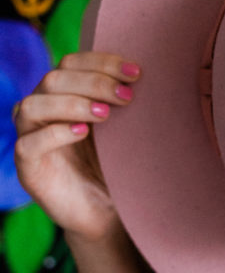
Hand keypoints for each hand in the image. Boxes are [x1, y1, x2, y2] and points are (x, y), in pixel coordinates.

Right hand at [14, 52, 140, 240]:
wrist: (107, 210)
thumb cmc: (117, 161)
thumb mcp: (123, 126)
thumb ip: (124, 98)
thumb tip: (148, 70)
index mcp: (63, 92)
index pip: (71, 63)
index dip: (102, 62)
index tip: (136, 73)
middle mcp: (42, 110)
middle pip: (54, 79)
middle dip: (93, 82)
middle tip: (127, 97)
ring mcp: (30, 137)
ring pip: (33, 105)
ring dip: (72, 103)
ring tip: (105, 114)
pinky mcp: (27, 168)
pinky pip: (28, 144)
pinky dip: (55, 134)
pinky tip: (82, 133)